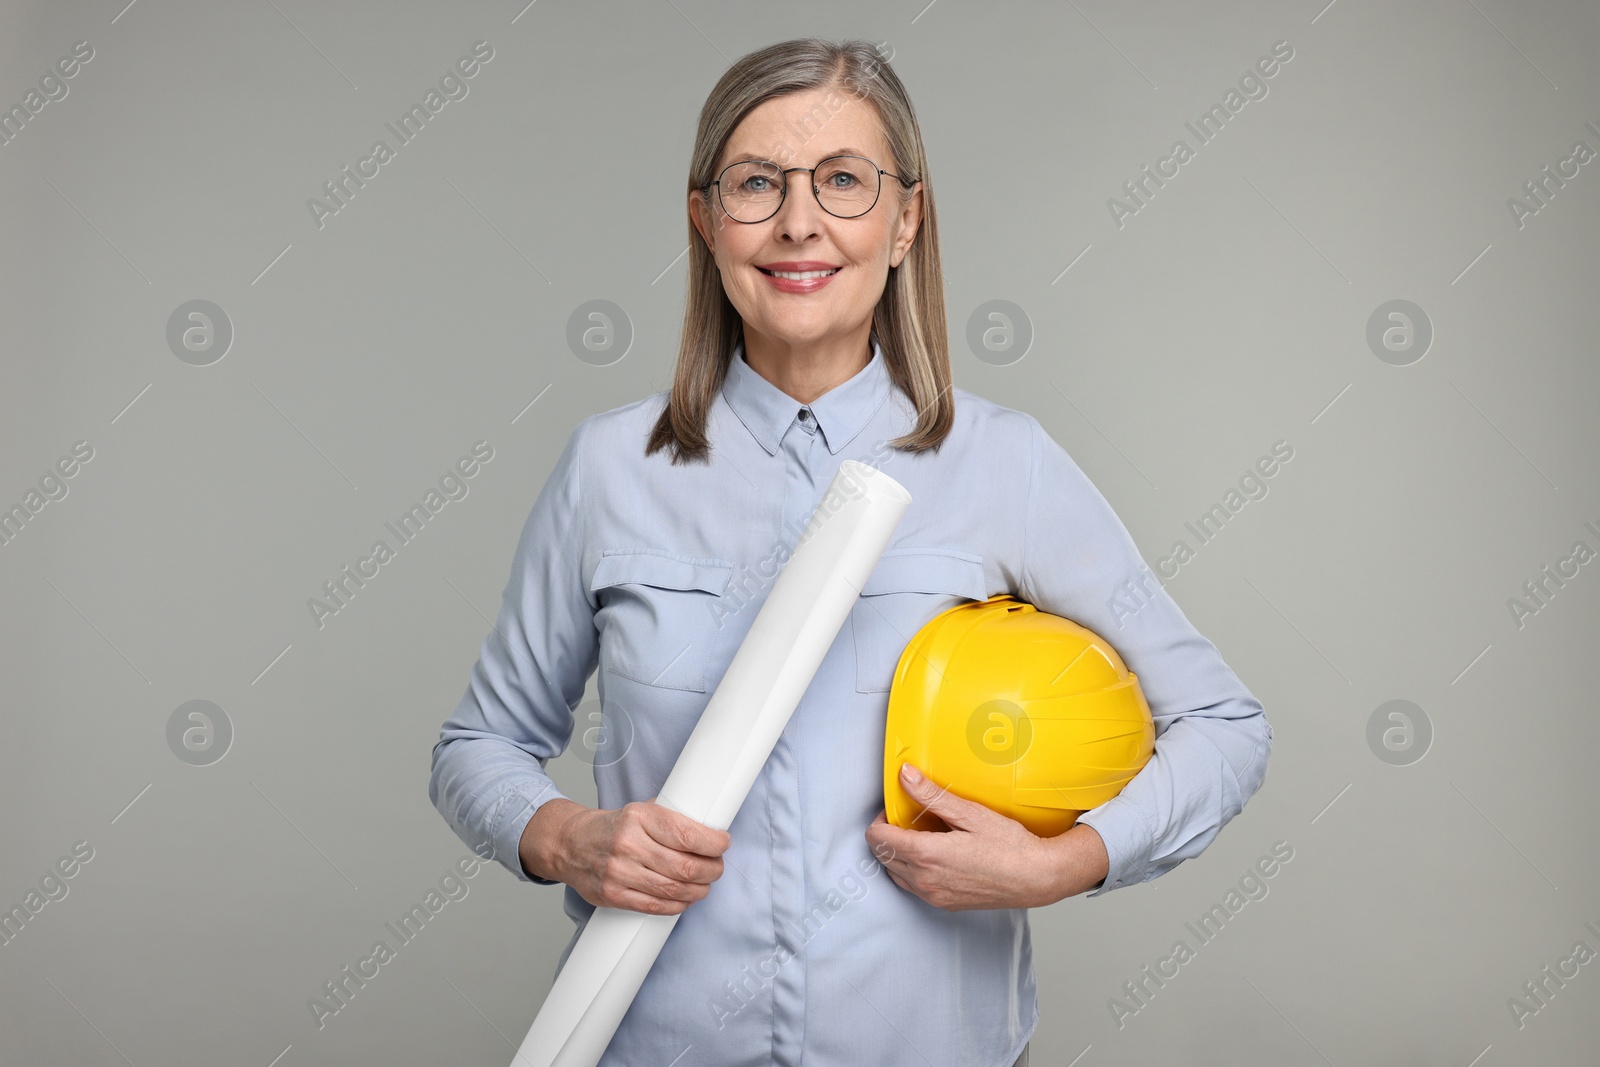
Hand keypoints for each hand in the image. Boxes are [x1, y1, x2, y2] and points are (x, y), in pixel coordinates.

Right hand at [531, 797, 730, 914]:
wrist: (571, 844)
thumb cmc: (613, 827)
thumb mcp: (640, 810)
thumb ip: (671, 818)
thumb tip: (709, 829)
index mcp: (639, 817)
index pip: (686, 835)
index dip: (713, 844)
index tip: (723, 844)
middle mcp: (628, 844)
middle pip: (685, 866)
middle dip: (711, 870)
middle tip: (717, 867)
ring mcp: (619, 872)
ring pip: (673, 889)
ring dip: (698, 890)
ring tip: (704, 884)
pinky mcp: (613, 895)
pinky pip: (655, 907)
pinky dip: (677, 905)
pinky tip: (684, 898)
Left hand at [864, 762, 1105, 909]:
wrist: (1037, 878)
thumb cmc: (1010, 846)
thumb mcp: (970, 813)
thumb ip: (932, 795)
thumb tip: (906, 776)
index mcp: (926, 855)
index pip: (878, 839)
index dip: (881, 819)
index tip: (895, 808)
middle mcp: (925, 880)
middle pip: (882, 856)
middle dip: (887, 835)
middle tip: (909, 819)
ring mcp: (933, 895)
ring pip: (895, 873)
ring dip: (898, 853)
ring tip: (923, 835)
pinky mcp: (944, 904)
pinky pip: (913, 886)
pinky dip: (913, 869)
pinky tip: (935, 855)